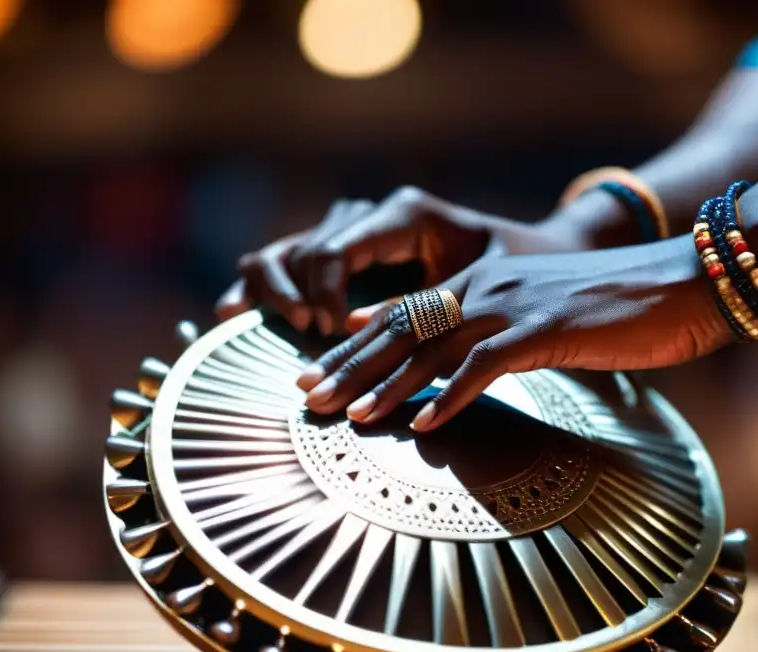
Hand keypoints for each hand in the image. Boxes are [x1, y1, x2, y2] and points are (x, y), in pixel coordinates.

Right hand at [216, 187, 513, 335]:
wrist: (522, 257)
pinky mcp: (336, 255)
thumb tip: (364, 331)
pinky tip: (235, 310)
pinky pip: (281, 262)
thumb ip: (422, 303)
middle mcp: (367, 216)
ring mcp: (346, 232)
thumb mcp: (477, 284)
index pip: (336, 249)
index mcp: (402, 212)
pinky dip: (259, 287)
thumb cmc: (510, 268)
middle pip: (303, 252)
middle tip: (315, 331)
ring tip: (294, 322)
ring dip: (273, 290)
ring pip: (282, 252)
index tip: (332, 329)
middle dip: (298, 297)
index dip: (324, 292)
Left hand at [295, 235, 733, 430]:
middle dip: (349, 364)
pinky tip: (427, 425)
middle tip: (307, 395)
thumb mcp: (545, 317)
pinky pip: (486, 366)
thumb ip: (498, 338)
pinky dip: (453, 397)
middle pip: (402, 327)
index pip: (404, 312)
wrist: (684, 281)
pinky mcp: (546, 327)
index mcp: (484, 281)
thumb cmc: (619, 307)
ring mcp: (515, 304)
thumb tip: (461, 371)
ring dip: (386, 384)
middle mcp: (488, 286)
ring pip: (432, 345)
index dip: (356, 343)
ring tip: (349, 416)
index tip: (319, 368)